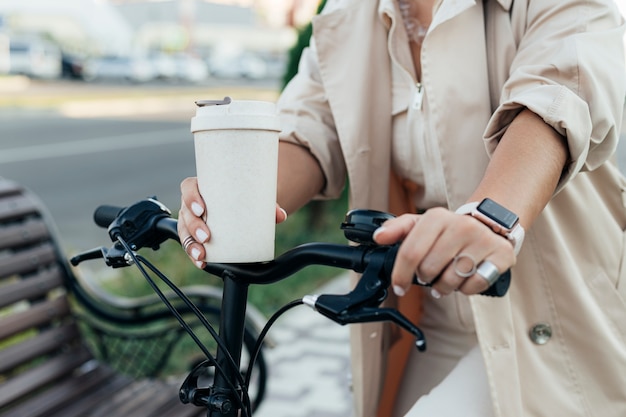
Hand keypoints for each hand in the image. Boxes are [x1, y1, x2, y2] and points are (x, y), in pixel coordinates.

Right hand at [178, 177, 287, 267]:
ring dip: (191, 245)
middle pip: (186, 213)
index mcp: (202, 187)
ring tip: (202, 255)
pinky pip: (190, 245)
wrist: (245, 204)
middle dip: (194, 226)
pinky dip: (194, 255)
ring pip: (184, 232)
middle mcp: (192, 203)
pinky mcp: (195, 235)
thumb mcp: (254, 197)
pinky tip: (202, 263)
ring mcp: (192, 220)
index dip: (191, 198)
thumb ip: (268, 205)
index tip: (202, 208)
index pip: (189, 188)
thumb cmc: (244, 196)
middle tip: (207, 237)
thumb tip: (280, 215)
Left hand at [373, 207, 515, 297]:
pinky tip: (466, 277)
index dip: (401, 275)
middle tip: (429, 275)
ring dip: (444, 286)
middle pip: (429, 270)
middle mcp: (461, 226)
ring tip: (446, 278)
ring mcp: (483, 240)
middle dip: (424, 278)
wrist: (490, 223)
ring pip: (451, 280)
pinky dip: (466, 288)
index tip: (399, 287)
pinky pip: (473, 286)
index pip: (410, 252)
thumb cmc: (449, 230)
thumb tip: (378, 237)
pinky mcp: (501, 256)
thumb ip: (397, 229)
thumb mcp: (423, 224)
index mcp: (437, 217)